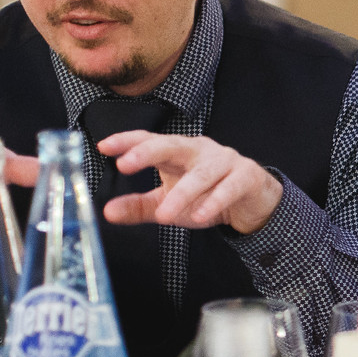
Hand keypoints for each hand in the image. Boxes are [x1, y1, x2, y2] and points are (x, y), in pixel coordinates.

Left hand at [93, 131, 283, 233]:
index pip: (149, 140)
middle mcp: (200, 150)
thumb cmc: (208, 195)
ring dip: (182, 194)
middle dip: (147, 152)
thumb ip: (139, 206)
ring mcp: (225, 161)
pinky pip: (228, 188)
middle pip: (172, 145)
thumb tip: (107, 212)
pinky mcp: (246, 177)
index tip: (104, 146)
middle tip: (125, 164)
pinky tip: (200, 216)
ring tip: (164, 215)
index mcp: (178, 151)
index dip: (127, 141)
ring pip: (201, 174)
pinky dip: (214, 202)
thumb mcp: (169, 202)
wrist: (253, 201)